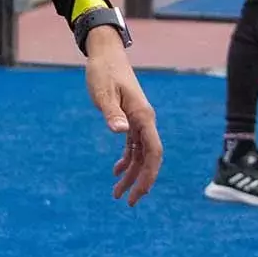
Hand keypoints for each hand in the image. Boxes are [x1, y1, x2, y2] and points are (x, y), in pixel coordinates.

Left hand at [82, 28, 161, 205]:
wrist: (105, 54)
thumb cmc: (104, 71)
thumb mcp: (104, 93)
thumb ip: (112, 113)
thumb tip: (120, 132)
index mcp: (143, 117)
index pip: (153, 152)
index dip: (149, 175)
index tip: (140, 193)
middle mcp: (145, 121)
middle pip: (149, 158)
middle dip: (141, 181)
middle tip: (127, 202)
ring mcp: (138, 120)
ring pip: (140, 154)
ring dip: (131, 174)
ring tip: (117, 193)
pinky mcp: (130, 119)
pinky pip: (133, 145)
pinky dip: (126, 160)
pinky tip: (115, 171)